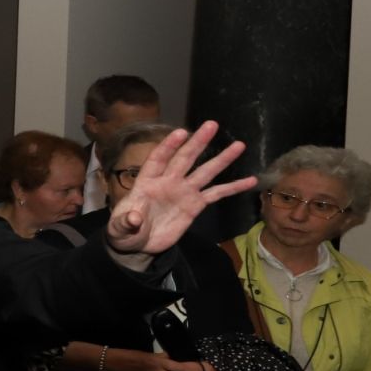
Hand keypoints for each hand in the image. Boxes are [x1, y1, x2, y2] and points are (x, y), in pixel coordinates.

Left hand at [105, 122, 255, 256]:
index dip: (168, 147)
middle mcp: (168, 182)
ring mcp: (184, 192)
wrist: (138, 246)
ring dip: (221, 159)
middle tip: (211, 125)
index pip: (158, 160)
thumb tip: (134, 219)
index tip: (181, 132)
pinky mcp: (195, 205)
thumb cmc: (124, 232)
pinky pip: (217, 194)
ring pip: (205, 172)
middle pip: (184, 159)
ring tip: (239, 145)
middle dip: (197, 142)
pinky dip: (233, 188)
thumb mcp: (119, 229)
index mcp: (147, 182)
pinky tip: (250, 180)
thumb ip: (125, 222)